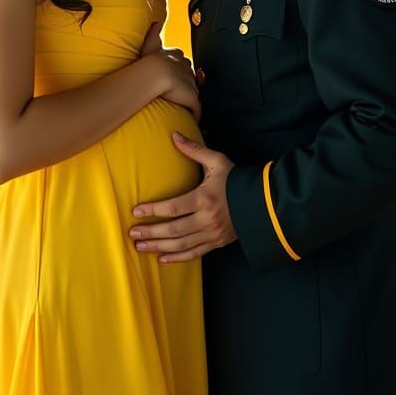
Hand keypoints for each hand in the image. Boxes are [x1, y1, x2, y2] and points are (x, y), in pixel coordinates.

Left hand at [129, 132, 236, 261]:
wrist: (263, 201)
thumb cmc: (237, 179)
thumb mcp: (217, 161)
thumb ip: (194, 150)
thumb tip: (174, 136)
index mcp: (204, 198)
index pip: (173, 207)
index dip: (153, 210)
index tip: (136, 211)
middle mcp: (207, 219)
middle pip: (173, 229)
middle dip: (151, 232)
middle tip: (132, 232)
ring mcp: (212, 234)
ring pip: (181, 245)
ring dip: (159, 247)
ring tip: (140, 246)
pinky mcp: (217, 243)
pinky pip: (194, 254)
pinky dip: (177, 258)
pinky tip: (162, 258)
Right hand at [140, 25, 198, 121]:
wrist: (154, 73)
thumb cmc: (149, 60)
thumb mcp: (150, 44)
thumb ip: (153, 33)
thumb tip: (156, 22)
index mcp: (179, 58)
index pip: (183, 64)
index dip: (180, 71)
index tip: (176, 77)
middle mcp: (188, 70)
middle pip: (191, 77)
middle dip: (188, 84)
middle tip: (181, 94)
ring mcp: (191, 84)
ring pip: (193, 92)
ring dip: (190, 100)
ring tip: (186, 108)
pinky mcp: (192, 98)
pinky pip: (196, 109)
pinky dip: (195, 115)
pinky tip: (192, 121)